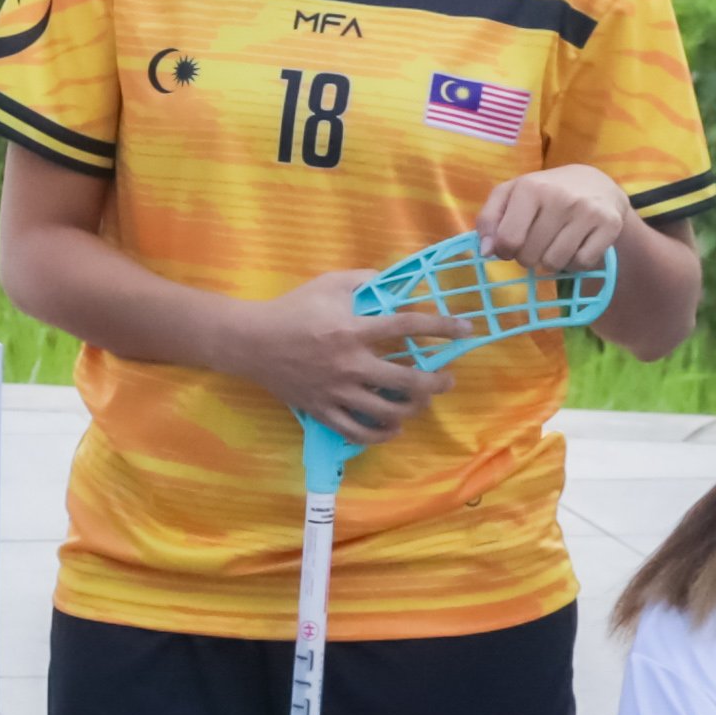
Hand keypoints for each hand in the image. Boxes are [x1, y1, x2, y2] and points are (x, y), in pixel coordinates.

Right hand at [209, 278, 442, 445]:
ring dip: (412, 408)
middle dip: (436, 382)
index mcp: (353, 329)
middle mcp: (349, 364)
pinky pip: (357, 432)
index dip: (443, 327)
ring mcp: (336, 391)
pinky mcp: (322, 410)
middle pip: (407, 381)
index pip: (408, 327)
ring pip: (387, 411)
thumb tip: (393, 283)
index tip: (466, 330)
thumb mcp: (329, 283)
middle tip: (445, 378)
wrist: (250, 341)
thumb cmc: (292, 308)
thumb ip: (365, 280)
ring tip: (419, 401)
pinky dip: (380, 435)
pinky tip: (393, 428)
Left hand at [481, 164, 633, 279]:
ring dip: (550, 262)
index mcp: (531, 187)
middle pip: (530, 256)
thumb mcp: (510, 195)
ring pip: (555, 263)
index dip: (504, 250)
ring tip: (555, 243)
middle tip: (537, 241)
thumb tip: (486, 251)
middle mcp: (560, 197)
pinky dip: (574, 263)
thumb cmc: (544, 192)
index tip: (510, 245)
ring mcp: (588, 211)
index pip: (507, 240)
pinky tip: (575, 246)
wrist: (595, 183)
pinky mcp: (610, 225)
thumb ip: (489, 220)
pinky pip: (582, 264)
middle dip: (528, 256)